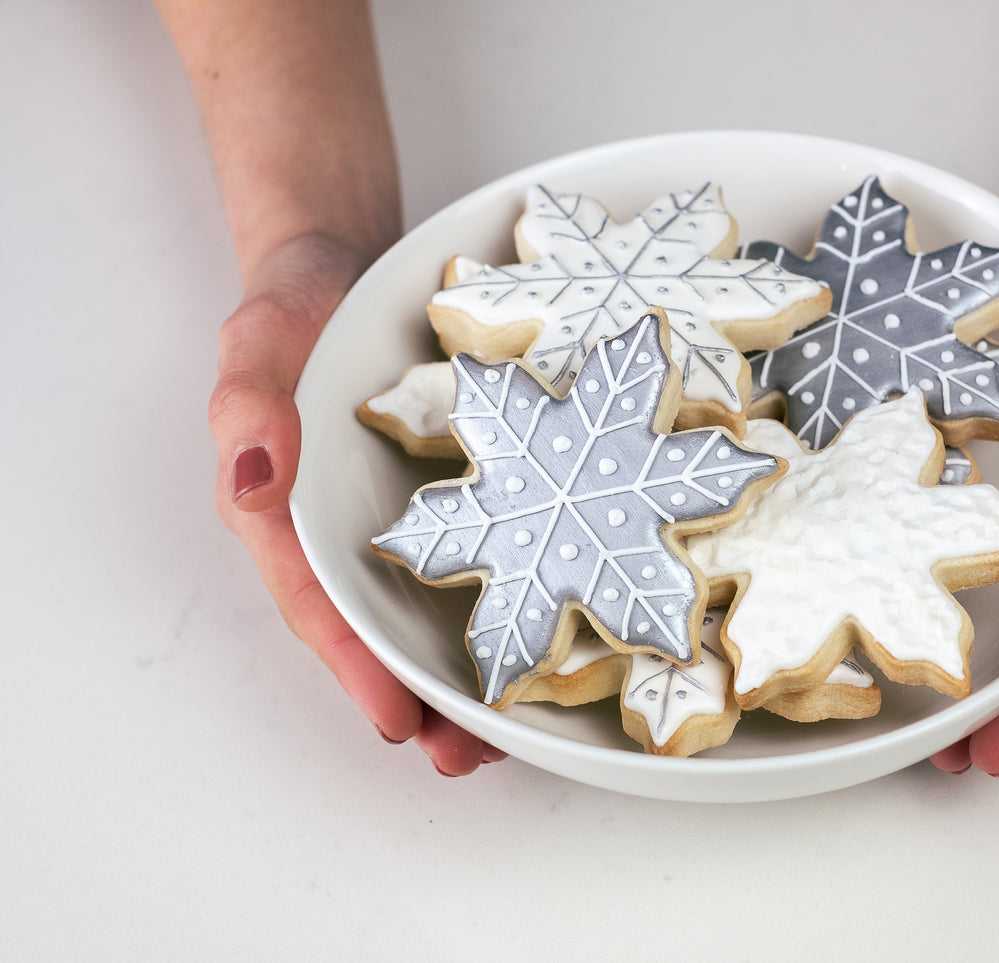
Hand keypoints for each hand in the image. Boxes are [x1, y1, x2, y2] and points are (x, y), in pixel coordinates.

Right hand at [211, 231, 505, 774]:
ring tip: (509, 737)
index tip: (397, 720)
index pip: (318, 605)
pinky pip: (466, 560)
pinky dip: (496, 605)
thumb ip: (251, 403)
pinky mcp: (442, 497)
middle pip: (373, 631)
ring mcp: (391, 519)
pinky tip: (539, 641)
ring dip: (458, 675)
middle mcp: (338, 532)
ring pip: (420, 613)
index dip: (355, 666)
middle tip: (466, 754)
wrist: (345, 265)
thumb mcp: (263, 339)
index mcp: (285, 514)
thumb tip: (256, 476)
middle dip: (417, 699)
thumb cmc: (294, 303)